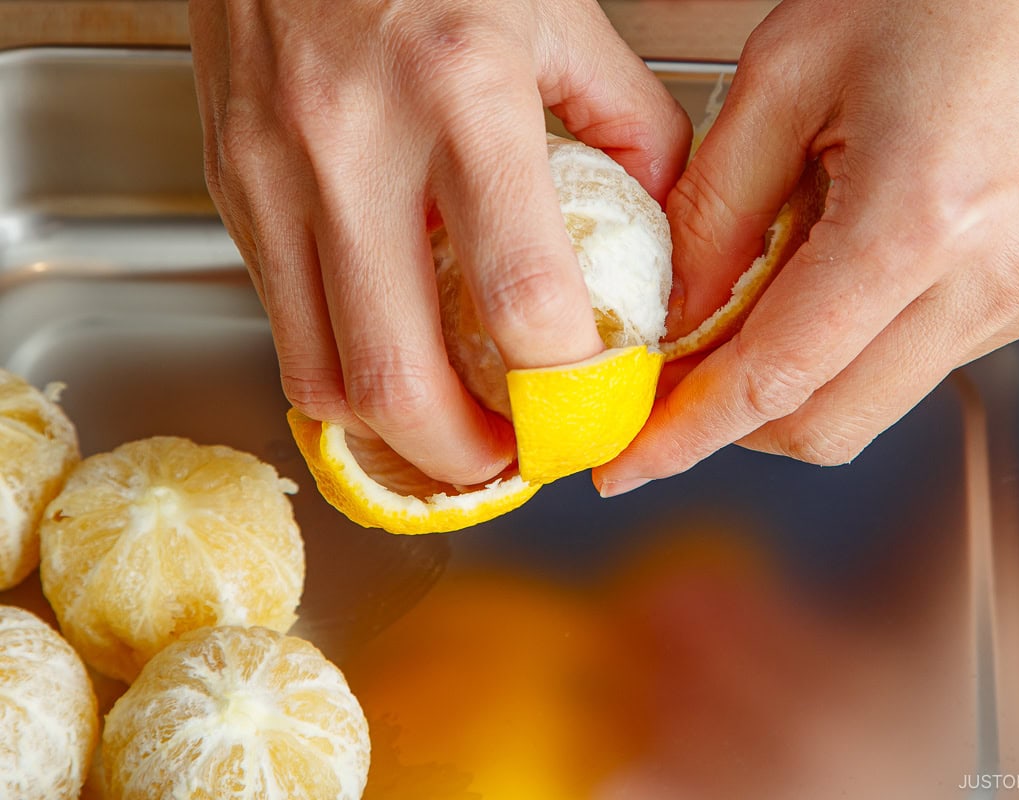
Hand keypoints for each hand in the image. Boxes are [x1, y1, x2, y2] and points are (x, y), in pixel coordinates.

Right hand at [189, 0, 690, 483]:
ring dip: (394, 430)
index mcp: (462, 90)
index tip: (592, 406)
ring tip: (451, 426)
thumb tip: (662, 223)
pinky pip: (283, 322)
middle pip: (396, 372)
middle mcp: (353, 141)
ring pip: (320, 372)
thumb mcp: (557, 10)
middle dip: (465, 454)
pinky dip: (340, 371)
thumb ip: (629, 121)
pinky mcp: (233, 186)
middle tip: (512, 458)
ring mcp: (276, 171)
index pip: (519, 291)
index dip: (564, 381)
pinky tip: (389, 355)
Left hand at [595, 0, 1018, 494]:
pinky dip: (852, 345)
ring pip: (872, 401)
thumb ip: (717, 210)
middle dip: (737, 418)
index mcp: (921, 218)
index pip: (779, 378)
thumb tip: (678, 313)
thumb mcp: (784, 72)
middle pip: (829, 424)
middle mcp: (991, 277)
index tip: (631, 463)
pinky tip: (836, 274)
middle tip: (677, 377)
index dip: (690, 435)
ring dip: (796, 376)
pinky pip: (918, 360)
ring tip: (767, 288)